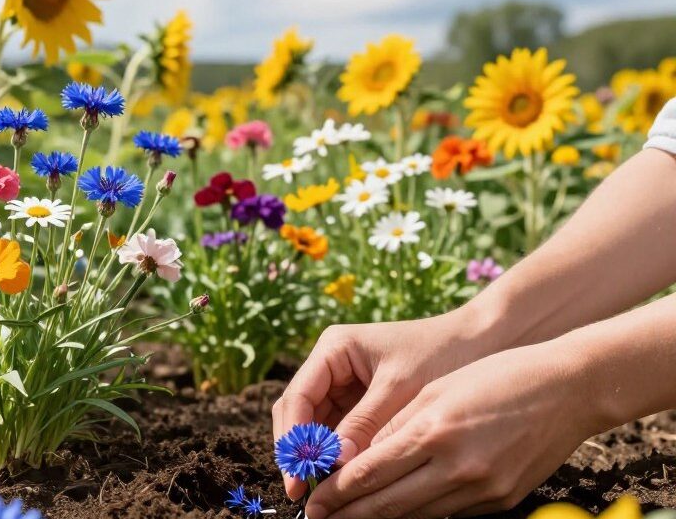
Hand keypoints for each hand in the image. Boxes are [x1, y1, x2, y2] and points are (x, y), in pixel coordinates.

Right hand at [272, 309, 491, 499]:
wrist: (478, 341)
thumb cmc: (441, 353)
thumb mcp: (400, 389)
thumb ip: (365, 424)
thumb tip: (335, 466)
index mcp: (334, 349)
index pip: (298, 398)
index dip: (293, 439)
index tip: (297, 476)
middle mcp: (331, 364)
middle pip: (299, 413)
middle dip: (298, 451)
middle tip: (301, 492)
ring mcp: (343, 383)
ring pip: (315, 425)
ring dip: (314, 456)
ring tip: (319, 491)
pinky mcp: (359, 400)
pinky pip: (338, 431)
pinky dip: (336, 454)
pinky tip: (341, 479)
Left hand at [305, 340, 598, 518]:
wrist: (567, 388)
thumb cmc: (496, 375)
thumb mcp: (436, 390)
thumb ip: (395, 426)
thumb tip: (360, 460)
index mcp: (435, 430)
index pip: (371, 473)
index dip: (337, 492)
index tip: (313, 502)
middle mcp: (457, 466)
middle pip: (389, 504)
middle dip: (349, 515)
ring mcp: (482, 489)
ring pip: (417, 515)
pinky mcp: (501, 500)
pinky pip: (449, 513)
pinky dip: (419, 514)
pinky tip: (396, 513)